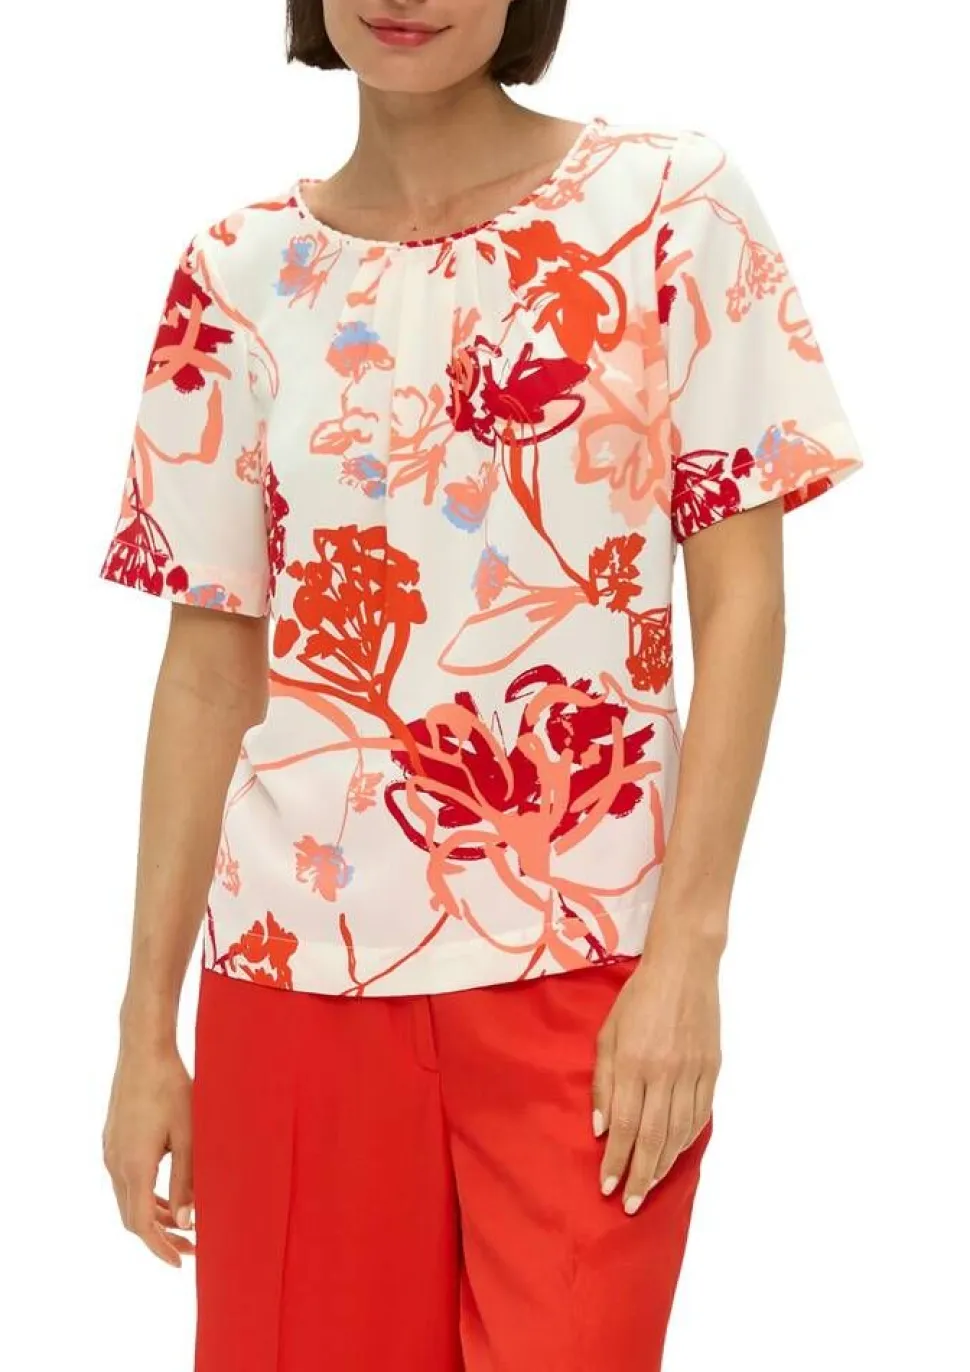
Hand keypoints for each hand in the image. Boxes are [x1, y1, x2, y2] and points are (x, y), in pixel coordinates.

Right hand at [102, 1039, 194, 1266]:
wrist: (144, 1049)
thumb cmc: (172, 1088)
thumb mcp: (188, 1135)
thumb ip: (187, 1180)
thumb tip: (187, 1223)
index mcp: (134, 1166)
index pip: (141, 1224)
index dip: (160, 1248)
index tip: (181, 1262)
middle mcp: (115, 1163)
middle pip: (132, 1216)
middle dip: (159, 1237)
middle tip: (190, 1248)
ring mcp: (110, 1150)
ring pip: (127, 1199)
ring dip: (153, 1215)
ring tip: (184, 1225)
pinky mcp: (113, 1138)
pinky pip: (125, 1180)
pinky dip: (145, 1195)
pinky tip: (168, 1193)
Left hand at [592, 936, 720, 1213]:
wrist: (684, 967)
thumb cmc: (638, 997)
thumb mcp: (608, 1033)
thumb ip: (603, 1081)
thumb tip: (600, 1128)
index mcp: (634, 1063)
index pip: (623, 1126)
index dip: (615, 1161)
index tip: (608, 1187)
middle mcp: (665, 1073)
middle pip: (652, 1138)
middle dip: (640, 1176)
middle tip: (630, 1204)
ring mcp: (692, 1073)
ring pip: (679, 1133)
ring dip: (663, 1165)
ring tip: (650, 1186)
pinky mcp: (712, 1069)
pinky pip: (700, 1116)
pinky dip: (687, 1140)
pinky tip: (675, 1153)